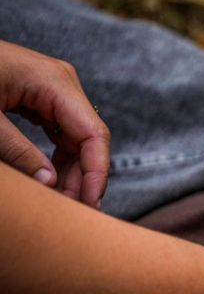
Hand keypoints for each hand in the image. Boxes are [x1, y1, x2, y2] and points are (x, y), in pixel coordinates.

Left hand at [0, 39, 110, 206]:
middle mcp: (64, 84)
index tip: (89, 204)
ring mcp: (56, 90)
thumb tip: (49, 183)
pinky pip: (63, 132)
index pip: (94, 134)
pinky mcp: (44, 97)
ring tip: (62, 199)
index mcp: (55, 83)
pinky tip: (53, 179)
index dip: (97, 173)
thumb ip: (16, 150)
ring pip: (78, 138)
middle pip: (90, 138)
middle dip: (84, 176)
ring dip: (73, 170)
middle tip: (72, 210)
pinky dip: (60, 157)